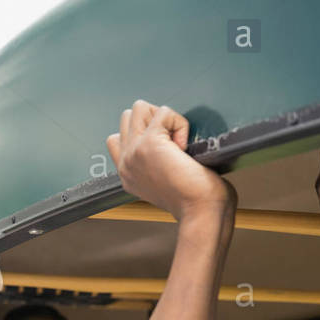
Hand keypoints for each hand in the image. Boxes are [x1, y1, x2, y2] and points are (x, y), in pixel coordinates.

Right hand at [107, 100, 235, 220]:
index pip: (118, 138)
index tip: (165, 151)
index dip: (144, 133)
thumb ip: (155, 164)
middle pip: (128, 117)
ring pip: (139, 108)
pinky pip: (163, 112)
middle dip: (153, 121)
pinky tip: (185, 147)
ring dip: (163, 119)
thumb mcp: (165, 184)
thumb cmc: (195, 202)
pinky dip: (180, 123)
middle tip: (172, 144)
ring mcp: (134, 152)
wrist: (201, 212)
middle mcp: (126, 163)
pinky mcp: (149, 143)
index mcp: (128, 174)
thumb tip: (168, 143)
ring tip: (176, 143)